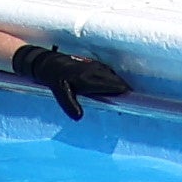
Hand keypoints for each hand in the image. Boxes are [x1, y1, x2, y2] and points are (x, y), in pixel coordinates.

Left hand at [5, 35, 133, 120]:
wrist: (50, 64)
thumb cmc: (56, 80)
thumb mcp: (60, 93)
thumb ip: (70, 105)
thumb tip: (79, 118)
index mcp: (89, 78)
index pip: (113, 85)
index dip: (123, 93)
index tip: (130, 101)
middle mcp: (95, 70)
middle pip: (117, 81)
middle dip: (124, 90)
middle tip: (130, 102)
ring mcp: (96, 66)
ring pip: (113, 76)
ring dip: (119, 85)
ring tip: (125, 97)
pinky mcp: (95, 65)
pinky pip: (109, 73)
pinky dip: (114, 81)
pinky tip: (114, 88)